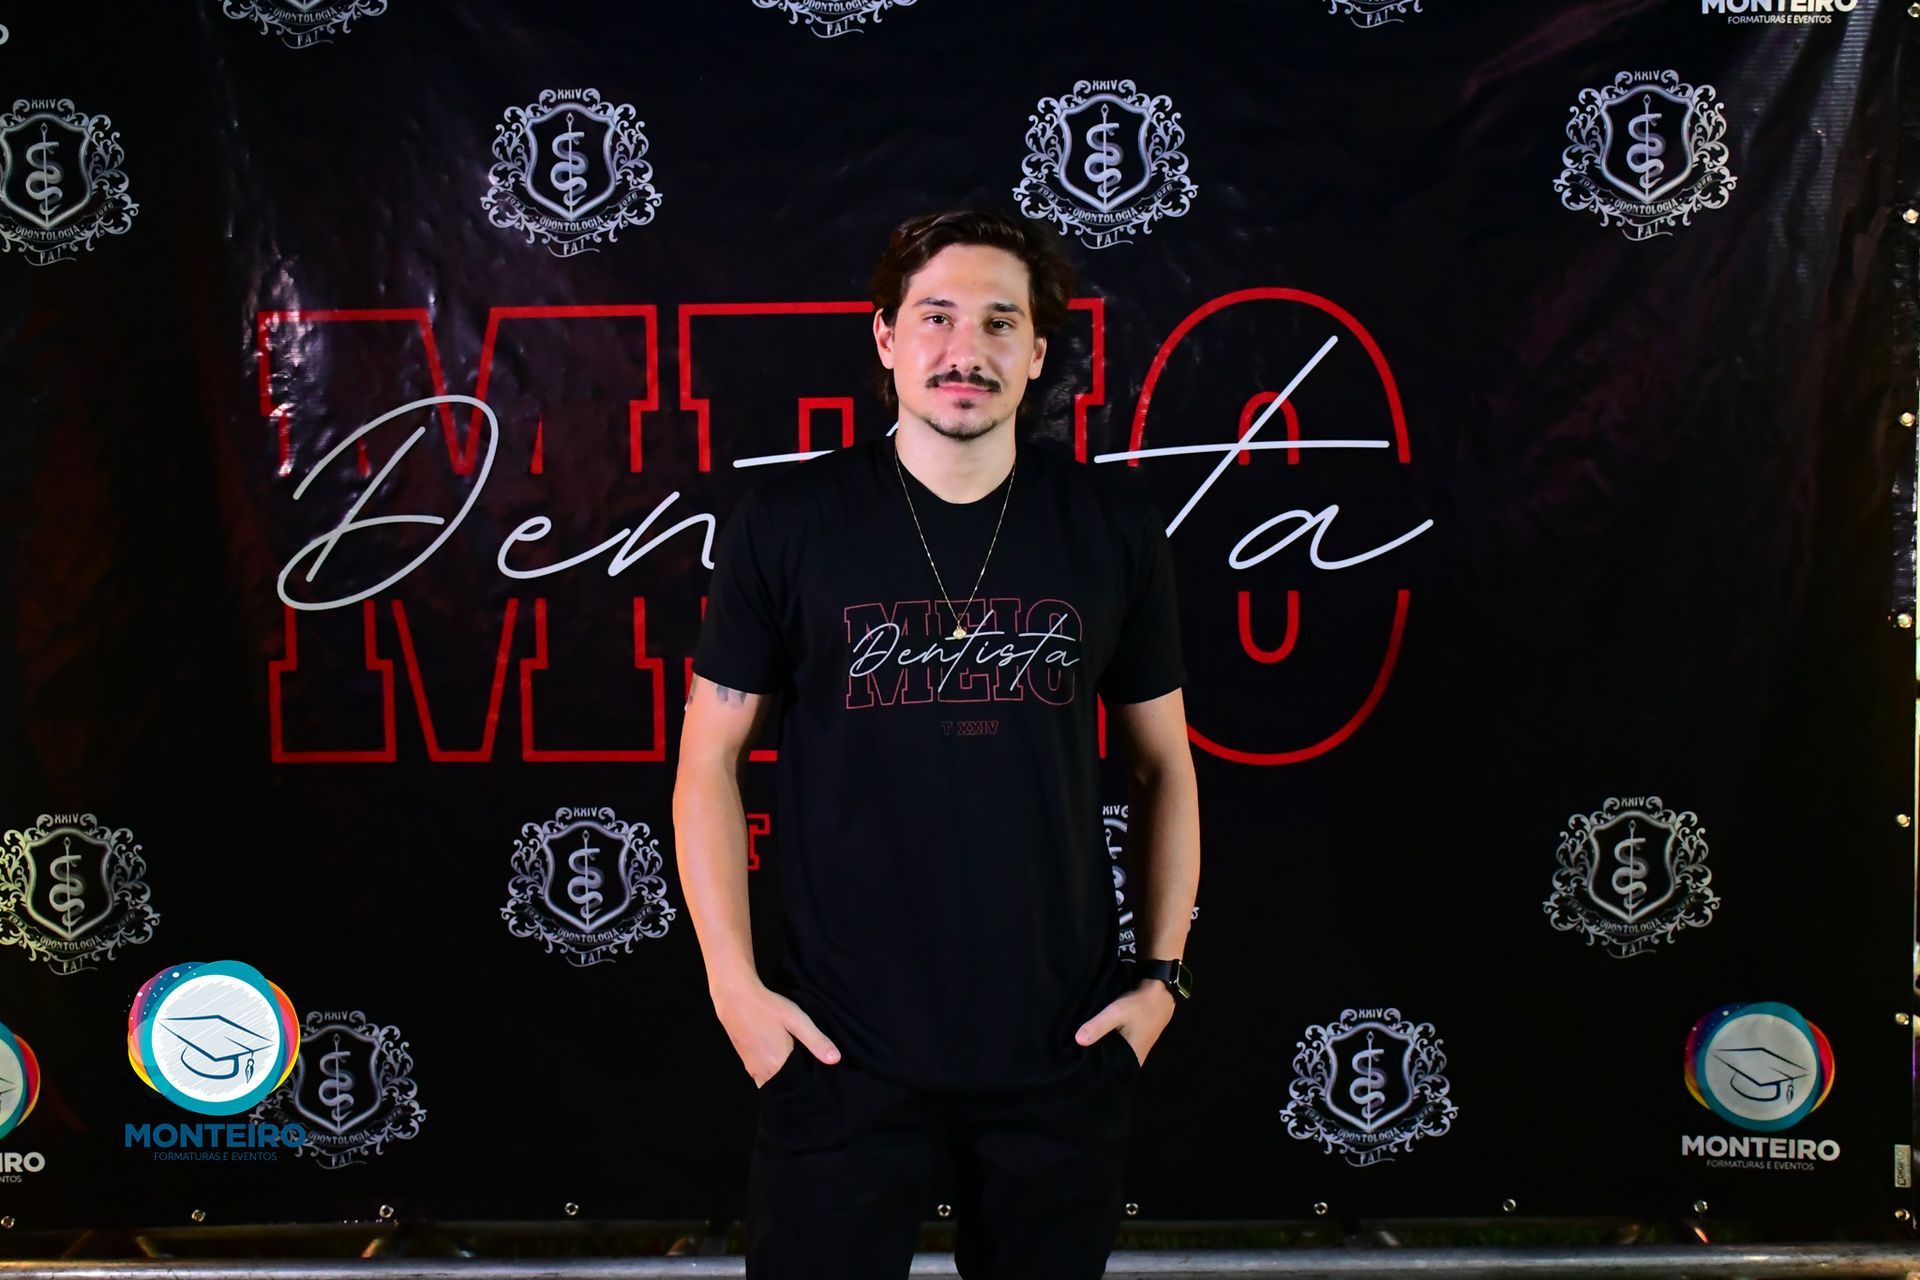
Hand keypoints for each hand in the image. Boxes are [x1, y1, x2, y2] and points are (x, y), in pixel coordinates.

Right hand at [712, 981, 840, 1086]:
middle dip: (796, 1084)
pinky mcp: (745, 1061)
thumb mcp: (796, 1020)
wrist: (735, 997)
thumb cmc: (767, 1007)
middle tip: (810, 1073)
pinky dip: (773, 1072)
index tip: (820, 1081)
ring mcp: (751, 1068)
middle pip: (784, 1087)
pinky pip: (762, 1075)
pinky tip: (781, 1058)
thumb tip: (836, 1060)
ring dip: (784, 1078)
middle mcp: (762, 1072)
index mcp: (776, 1065)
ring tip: (798, 1066)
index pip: (797, 1087)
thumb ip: (816, 1041)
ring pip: (772, 1082)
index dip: (809, 1085)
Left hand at [1073, 979, 1175, 1066]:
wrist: (1162, 994)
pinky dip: (1105, 1041)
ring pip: (1111, 1052)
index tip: (1073, 1064)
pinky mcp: (1132, 1041)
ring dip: (1098, 1047)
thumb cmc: (1141, 1006)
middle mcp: (1132, 1059)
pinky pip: (1115, 1045)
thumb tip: (1077, 1041)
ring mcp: (1133, 1050)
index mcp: (1130, 1060)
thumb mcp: (1117, 1012)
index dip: (1090, 1067)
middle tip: (1070, 1054)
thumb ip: (1098, 1025)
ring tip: (1075, 1046)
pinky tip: (1092, 1036)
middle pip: (1107, 1062)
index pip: (1105, 1071)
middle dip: (1091, 1057)